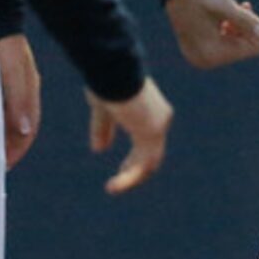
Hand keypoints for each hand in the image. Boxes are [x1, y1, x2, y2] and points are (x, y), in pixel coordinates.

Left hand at [0, 32, 41, 170]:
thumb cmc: (2, 41)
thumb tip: (24, 132)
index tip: (3, 166)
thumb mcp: (12, 70)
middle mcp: (21, 90)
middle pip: (17, 127)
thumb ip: (19, 99)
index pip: (28, 129)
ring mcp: (7, 85)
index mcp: (30, 89)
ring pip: (4, 119)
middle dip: (6, 147)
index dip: (17, 149)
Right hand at [87, 78, 172, 193]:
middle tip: (121, 180)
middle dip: (137, 168)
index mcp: (151, 109)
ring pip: (149, 162)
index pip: (149, 140)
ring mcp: (158, 126)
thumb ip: (102, 128)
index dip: (136, 157)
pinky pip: (142, 164)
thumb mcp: (102, 108)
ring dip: (131, 178)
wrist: (112, 70)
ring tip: (113, 188)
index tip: (122, 169)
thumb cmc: (106, 82)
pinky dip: (129, 178)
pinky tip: (113, 186)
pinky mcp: (152, 133)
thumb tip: (99, 149)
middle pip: (153, 153)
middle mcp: (160, 118)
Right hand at [165, 0, 258, 69]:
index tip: (243, 10)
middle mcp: (204, 61)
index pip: (252, 49)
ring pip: (233, 48)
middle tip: (238, 8)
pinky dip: (224, 33)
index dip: (251, 29)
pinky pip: (221, 47)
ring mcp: (198, 58)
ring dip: (234, 30)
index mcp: (211, 54)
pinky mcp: (195, 52)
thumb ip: (246, 21)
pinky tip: (221, 19)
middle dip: (242, 30)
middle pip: (242, 50)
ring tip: (227, 13)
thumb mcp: (225, 6)